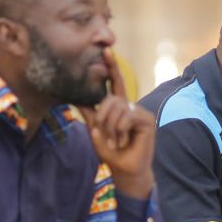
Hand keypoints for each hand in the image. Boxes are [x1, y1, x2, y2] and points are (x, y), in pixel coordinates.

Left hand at [77, 49, 155, 199]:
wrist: (124, 170)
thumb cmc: (111, 152)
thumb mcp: (95, 131)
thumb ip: (89, 113)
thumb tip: (75, 96)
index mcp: (118, 106)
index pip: (114, 83)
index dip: (112, 67)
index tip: (107, 51)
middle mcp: (130, 106)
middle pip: (111, 98)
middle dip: (102, 117)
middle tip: (101, 133)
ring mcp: (139, 112)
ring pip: (118, 107)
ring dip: (110, 126)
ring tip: (113, 141)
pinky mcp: (146, 119)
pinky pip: (127, 115)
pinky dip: (120, 129)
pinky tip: (122, 141)